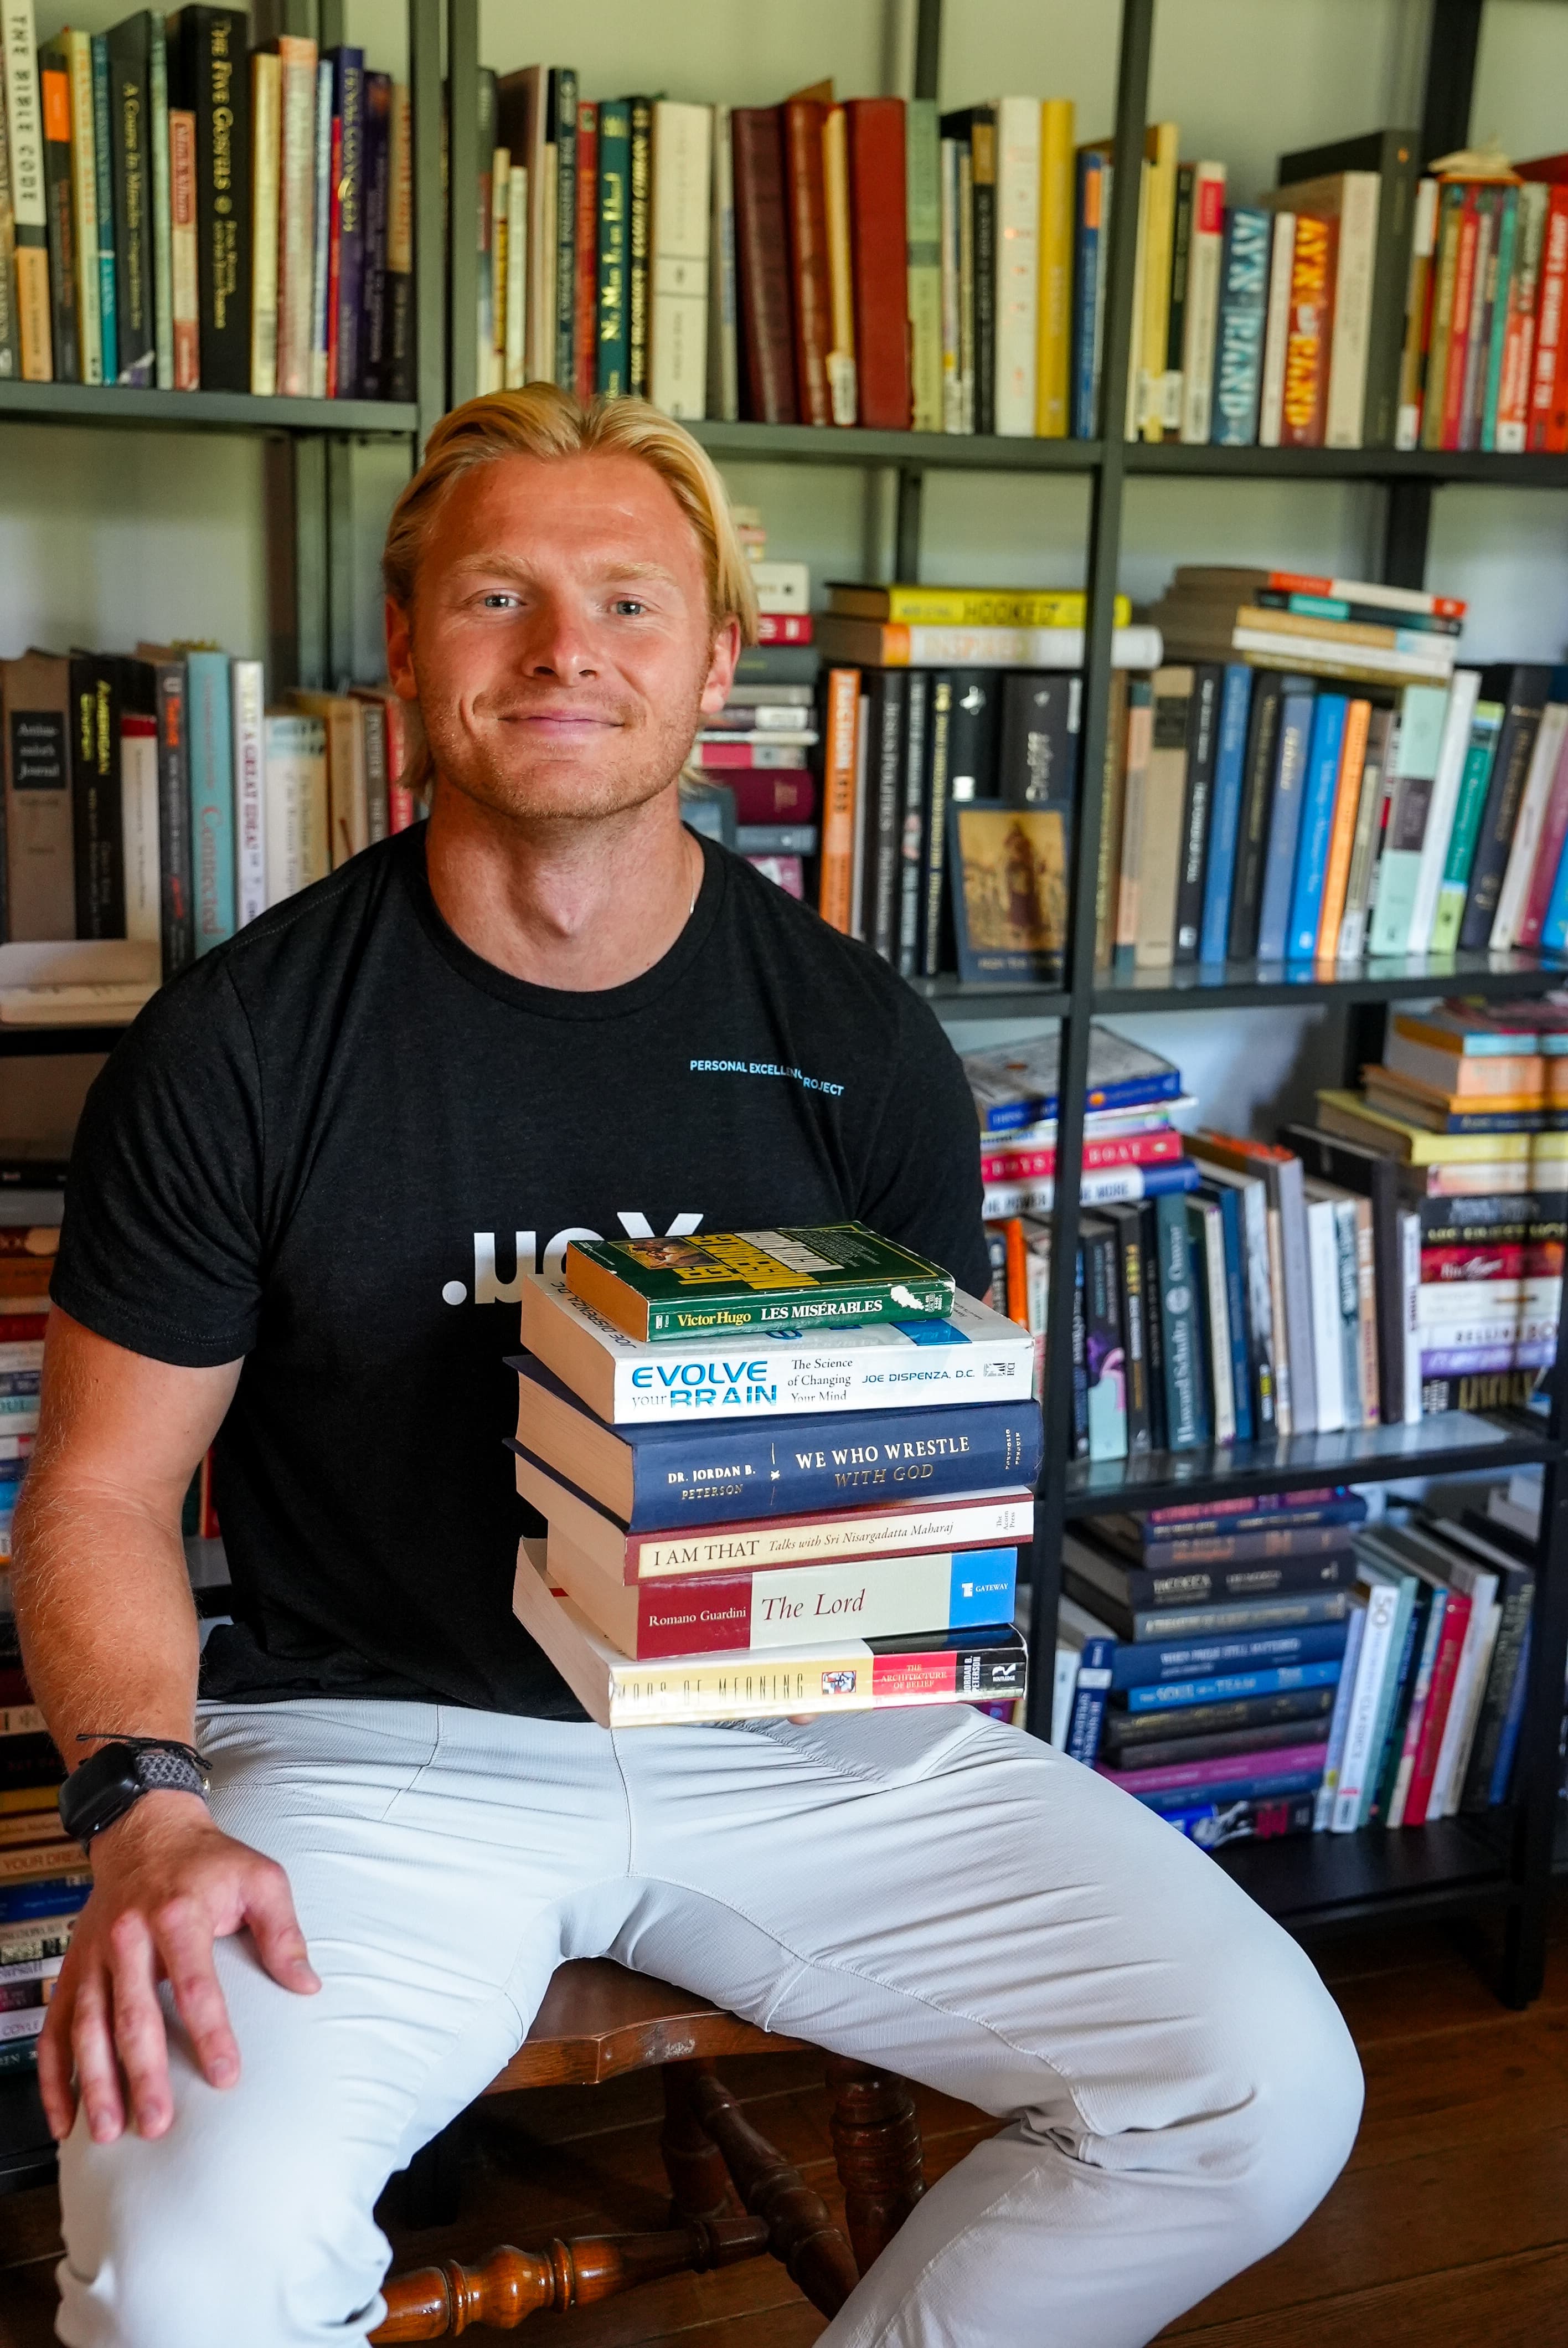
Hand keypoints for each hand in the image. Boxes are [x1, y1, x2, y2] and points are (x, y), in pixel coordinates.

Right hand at [39, 1790, 319, 2144]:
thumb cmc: (210, 1862)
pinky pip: (54, 2027)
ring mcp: (94, 1956)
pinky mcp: (72, 1970)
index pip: (195, 1983)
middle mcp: (128, 1937)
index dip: (210, 2032)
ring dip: (95, 2082)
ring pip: (87, 2027)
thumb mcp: (260, 1878)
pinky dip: (53, 2075)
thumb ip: (283, 1932)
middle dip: (142, 2073)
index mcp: (179, 1913)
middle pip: (133, 2014)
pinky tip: (64, 2116)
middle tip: (157, 2124)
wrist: (146, 1831)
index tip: (226, 2077)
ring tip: (108, 2131)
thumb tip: (308, 1986)